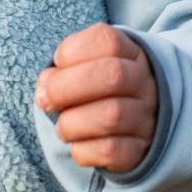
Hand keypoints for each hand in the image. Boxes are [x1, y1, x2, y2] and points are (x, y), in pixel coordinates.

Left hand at [35, 21, 158, 174]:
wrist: (131, 119)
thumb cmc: (94, 85)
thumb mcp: (81, 65)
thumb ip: (61, 70)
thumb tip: (45, 90)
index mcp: (129, 53)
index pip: (108, 42)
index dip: (72, 51)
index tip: (57, 62)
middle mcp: (144, 82)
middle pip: (112, 76)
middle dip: (66, 88)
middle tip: (45, 100)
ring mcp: (147, 117)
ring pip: (111, 116)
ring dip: (72, 123)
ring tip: (62, 126)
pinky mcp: (141, 150)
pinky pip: (111, 150)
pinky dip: (84, 150)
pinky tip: (77, 145)